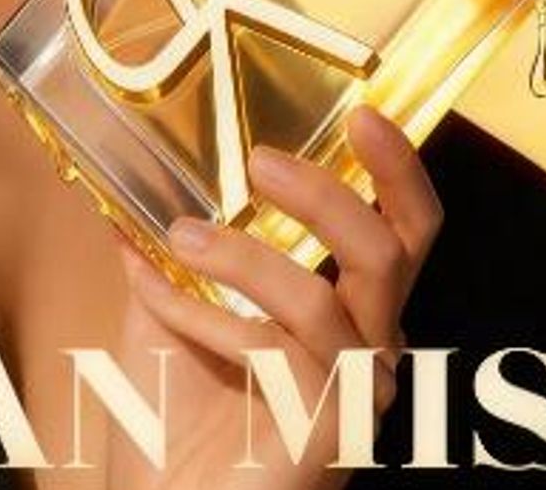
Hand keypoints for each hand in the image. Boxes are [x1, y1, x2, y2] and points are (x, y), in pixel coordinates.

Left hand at [109, 105, 442, 488]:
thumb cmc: (174, 420)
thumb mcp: (171, 306)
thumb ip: (176, 246)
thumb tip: (139, 174)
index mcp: (353, 309)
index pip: (406, 227)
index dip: (398, 167)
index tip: (361, 113)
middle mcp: (371, 346)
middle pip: (393, 249)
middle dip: (329, 192)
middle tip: (260, 161)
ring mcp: (356, 393)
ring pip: (320, 298)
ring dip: (242, 258)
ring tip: (180, 237)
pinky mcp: (330, 432)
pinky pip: (274, 351)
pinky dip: (209, 316)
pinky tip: (160, 301)